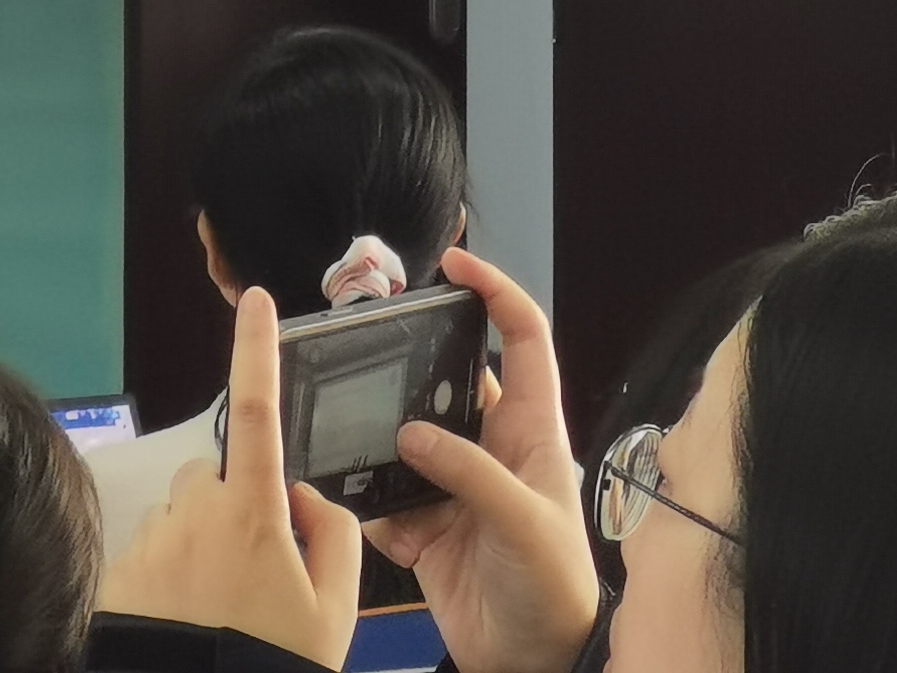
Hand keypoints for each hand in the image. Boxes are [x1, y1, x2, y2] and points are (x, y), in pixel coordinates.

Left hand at [99, 288, 363, 668]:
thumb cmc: (270, 663)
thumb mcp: (337, 607)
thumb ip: (336, 534)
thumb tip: (307, 497)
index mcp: (252, 512)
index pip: (256, 409)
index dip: (256, 348)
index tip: (256, 301)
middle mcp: (193, 516)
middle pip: (216, 477)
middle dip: (236, 501)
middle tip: (258, 569)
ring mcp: (150, 547)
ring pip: (182, 519)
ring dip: (201, 545)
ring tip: (220, 608)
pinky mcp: (118, 579)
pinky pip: (150, 558)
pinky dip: (169, 580)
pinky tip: (188, 620)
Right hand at [361, 249, 599, 672]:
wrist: (533, 662)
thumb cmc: (557, 588)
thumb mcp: (526, 521)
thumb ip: (471, 473)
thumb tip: (411, 434)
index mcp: (531, 430)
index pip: (521, 338)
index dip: (495, 291)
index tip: (453, 263)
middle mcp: (490, 449)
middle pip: (450, 380)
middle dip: (413, 359)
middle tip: (368, 339)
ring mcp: (454, 488)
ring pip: (407, 437)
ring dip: (378, 433)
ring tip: (341, 416)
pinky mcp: (424, 530)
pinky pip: (382, 500)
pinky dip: (361, 498)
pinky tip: (340, 490)